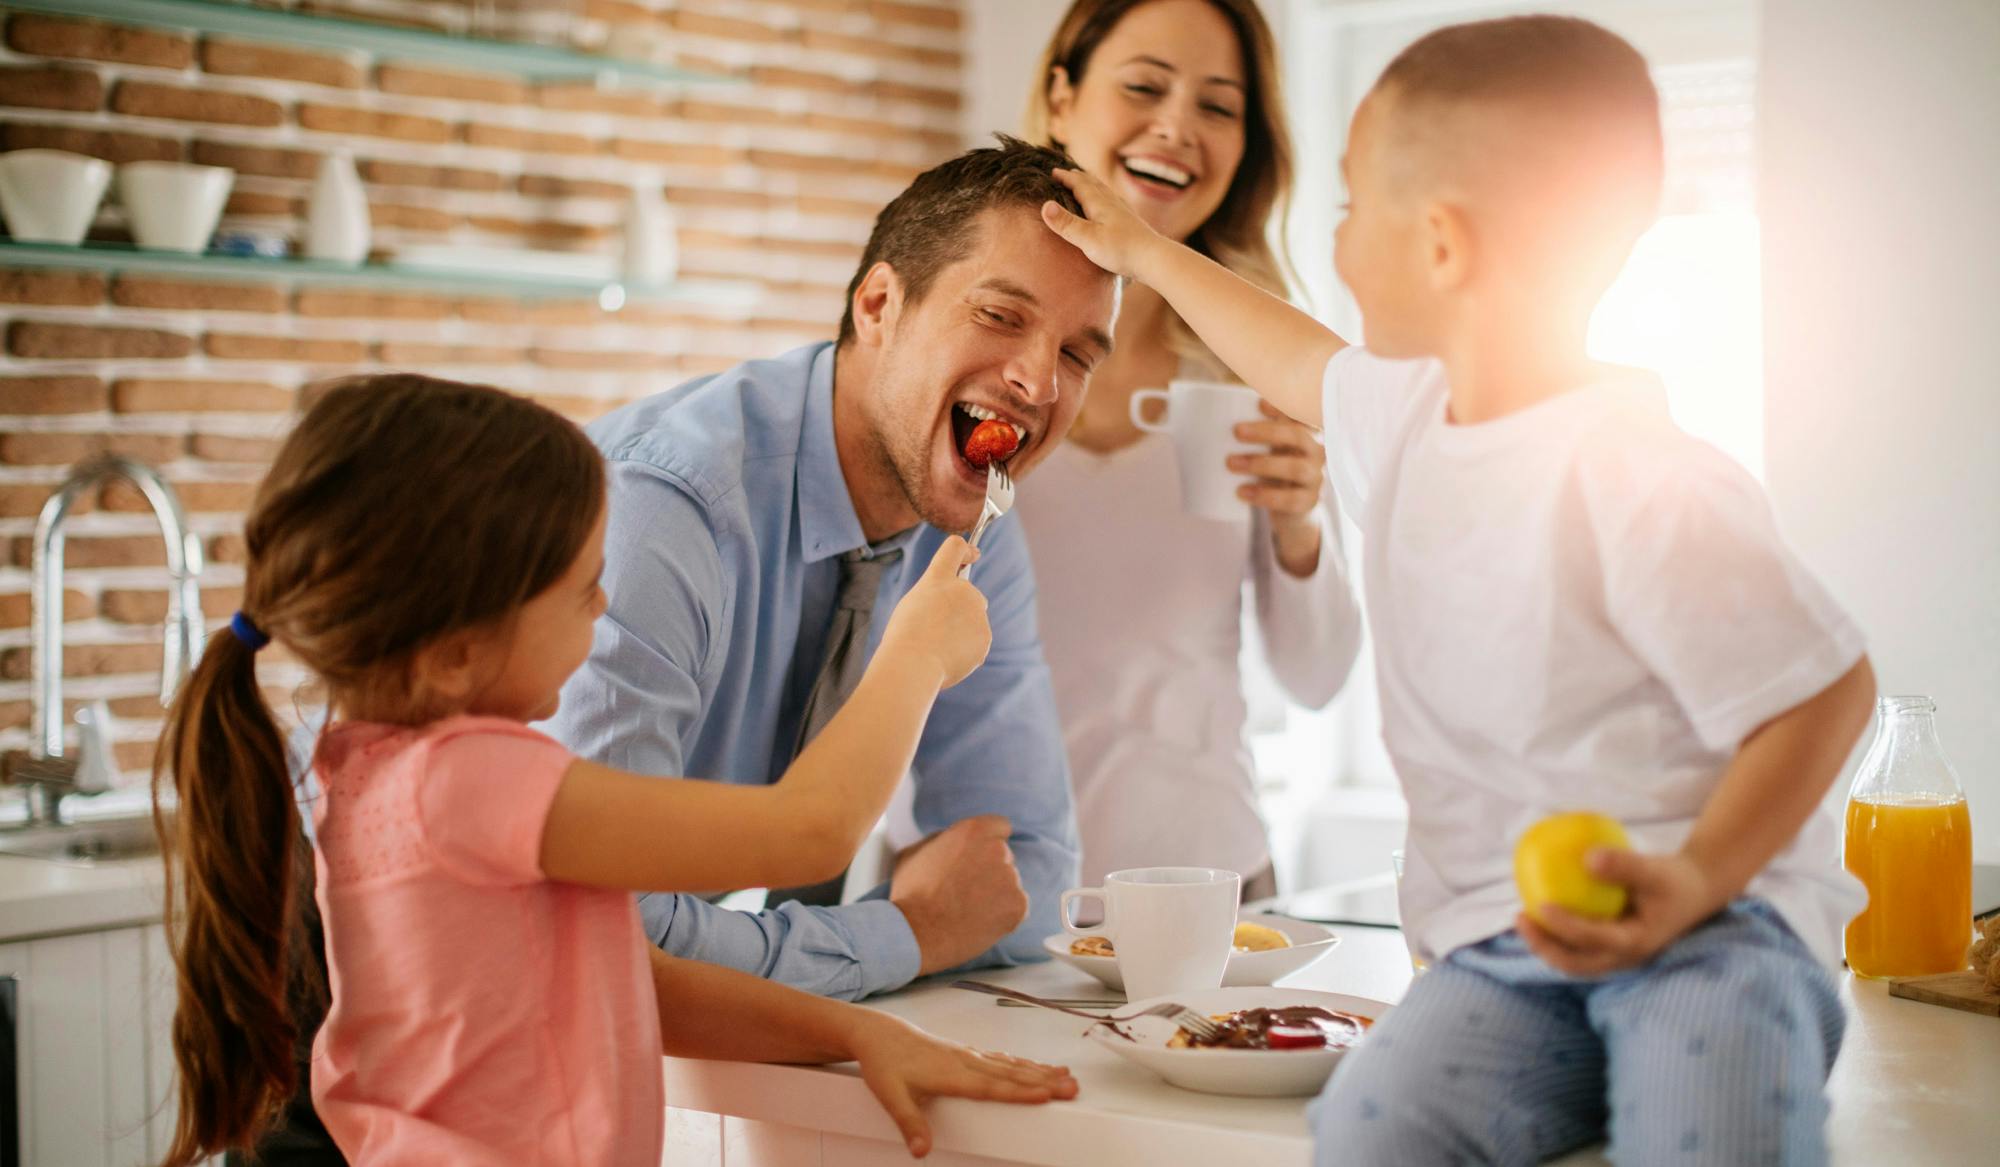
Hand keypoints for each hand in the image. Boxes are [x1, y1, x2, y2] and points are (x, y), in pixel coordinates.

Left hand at [846, 1011, 1077, 1157]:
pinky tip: (1034, 1067)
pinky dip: (1021, 1063)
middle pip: (1010, 1075)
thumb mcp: (890, 1095)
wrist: (877, 1033)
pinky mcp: (965, 1053)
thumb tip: (921, 1151)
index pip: (992, 1087)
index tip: (1047, 1095)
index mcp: (950, 1074)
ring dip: (1039, 1071)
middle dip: (1044, 1082)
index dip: (1020, 1093)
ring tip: (1066, 1076)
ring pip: (1010, 1065)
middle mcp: (964, 1062)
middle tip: (1072, 1088)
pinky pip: (1000, 1059)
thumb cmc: (884, 1063)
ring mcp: (967, 1056)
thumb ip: (909, 1123)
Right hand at [878, 537, 989, 688]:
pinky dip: (965, 652)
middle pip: (969, 595)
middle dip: (959, 609)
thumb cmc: (905, 637)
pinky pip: (977, 643)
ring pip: (973, 621)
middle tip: (936, 629)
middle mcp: (963, 590)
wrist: (914, 664)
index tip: (973, 555)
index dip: (965, 551)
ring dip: (960, 632)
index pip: (955, 548)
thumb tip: (956, 615)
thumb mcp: (914, 606)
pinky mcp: (985, 637)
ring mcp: (977, 613)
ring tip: (937, 646)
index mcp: (939, 578)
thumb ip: (937, 600)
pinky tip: (947, 658)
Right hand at [891, 814, 1028, 974]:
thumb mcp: (913, 853)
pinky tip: (980, 923)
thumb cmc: (909, 894)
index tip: (979, 858)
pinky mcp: (1018, 905)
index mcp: (973, 831)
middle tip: (967, 891)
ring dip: (997, 894)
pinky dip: (1004, 916)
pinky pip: (1017, 907)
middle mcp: (997, 850)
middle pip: (1004, 857)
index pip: (999, 827)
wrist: (916, 934)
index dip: (988, 843)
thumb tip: (949, 840)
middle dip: (990, 871)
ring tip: (969, 911)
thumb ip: (939, 840)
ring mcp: (1011, 878)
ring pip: (1010, 883)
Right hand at [1040, 167, 1168, 279]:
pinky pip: (1112, 200)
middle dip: (1077, 177)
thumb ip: (1066, 224)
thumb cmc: (1120, 250)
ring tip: (1085, 183)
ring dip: (1091, 184)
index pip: (1078, 184)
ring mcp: (1122, 210)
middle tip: (1065, 173)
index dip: (1064, 177)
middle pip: (1092, 183)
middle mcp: (1111, 202)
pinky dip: (1103, 196)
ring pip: (1103, 190)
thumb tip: (1045, 205)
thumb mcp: (1088, 239)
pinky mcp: (1130, 220)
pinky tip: (1108, 204)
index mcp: (1098, 203)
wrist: (1153, 258)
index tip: (1052, 172)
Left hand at [1227, 401, 1325, 574]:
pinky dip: (1265, 495)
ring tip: (1230, 463)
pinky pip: (1291, 499)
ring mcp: (1316, 477)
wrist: (1290, 510)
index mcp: (1306, 432)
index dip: (1285, 406)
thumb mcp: (1267, 449)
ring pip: (1295, 468)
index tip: (1258, 404)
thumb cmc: (1272, 471)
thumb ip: (1250, 433)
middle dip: (1266, 432)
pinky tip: (1242, 492)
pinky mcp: (1309, 502)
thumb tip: (1200, 420)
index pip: (1302, 413)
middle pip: (1298, 436)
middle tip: (1236, 432)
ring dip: (1261, 464)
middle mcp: (1317, 451)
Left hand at [1516, 847, 1727, 976]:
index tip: (1540, 905)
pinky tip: (1540, 906)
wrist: (1695, 891)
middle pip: (1574, 963)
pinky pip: (1577, 944)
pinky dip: (1557, 933)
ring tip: (1522, 916)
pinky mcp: (1611, 945)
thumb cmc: (1673, 879)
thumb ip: (1625, 865)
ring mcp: (1616, 955)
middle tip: (1519, 918)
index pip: (1592, 940)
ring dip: (1546, 943)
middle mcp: (1623, 956)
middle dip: (1543, 946)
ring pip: (1573, 959)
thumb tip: (1588, 857)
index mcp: (1635, 942)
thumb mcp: (1655, 869)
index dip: (1564, 927)